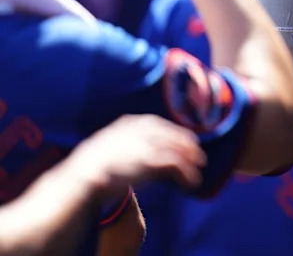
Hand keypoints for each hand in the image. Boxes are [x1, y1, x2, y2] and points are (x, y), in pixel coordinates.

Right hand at [67, 115, 205, 198]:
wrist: (79, 177)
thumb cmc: (87, 169)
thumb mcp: (104, 149)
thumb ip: (120, 147)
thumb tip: (131, 157)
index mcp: (126, 125)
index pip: (155, 124)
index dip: (171, 132)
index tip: (181, 139)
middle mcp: (139, 132)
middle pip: (171, 135)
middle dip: (185, 144)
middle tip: (198, 154)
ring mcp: (146, 145)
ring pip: (178, 150)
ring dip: (190, 161)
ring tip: (198, 170)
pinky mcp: (151, 161)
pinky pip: (177, 166)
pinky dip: (187, 174)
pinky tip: (192, 183)